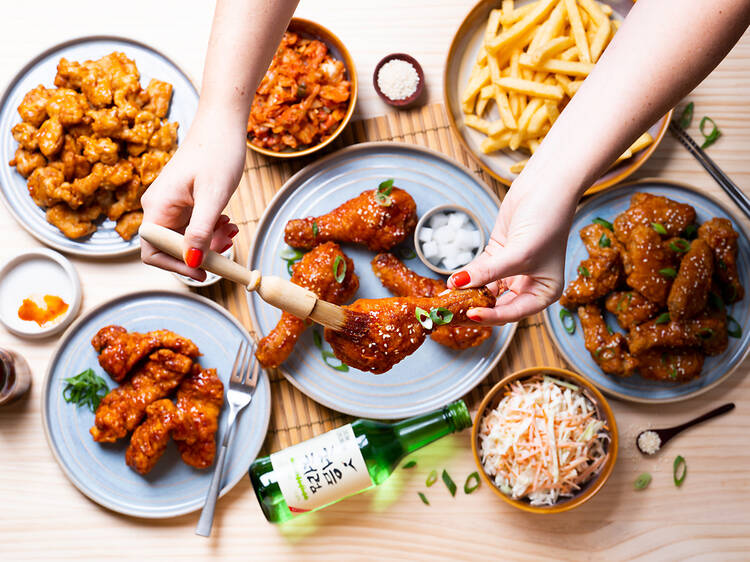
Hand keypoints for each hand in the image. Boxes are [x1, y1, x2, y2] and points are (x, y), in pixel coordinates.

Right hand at [140, 110, 244, 279]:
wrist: (222, 124)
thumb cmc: (217, 153)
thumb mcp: (213, 197)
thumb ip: (201, 231)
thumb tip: (193, 261)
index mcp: (157, 207)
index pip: (153, 252)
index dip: (177, 266)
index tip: (204, 272)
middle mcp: (158, 207)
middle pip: (172, 248)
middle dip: (200, 253)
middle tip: (228, 245)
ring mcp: (171, 205)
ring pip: (186, 239)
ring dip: (210, 242)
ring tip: (231, 230)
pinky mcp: (184, 202)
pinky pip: (194, 227)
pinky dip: (211, 230)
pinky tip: (228, 222)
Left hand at [447, 180, 576, 324]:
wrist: (547, 185)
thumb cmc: (546, 221)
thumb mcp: (518, 253)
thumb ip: (488, 273)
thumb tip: (458, 284)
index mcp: (544, 292)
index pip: (514, 312)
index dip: (492, 316)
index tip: (471, 315)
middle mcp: (529, 284)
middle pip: (498, 304)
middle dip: (476, 308)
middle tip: (453, 313)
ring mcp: (512, 269)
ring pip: (486, 289)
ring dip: (468, 294)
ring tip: (447, 300)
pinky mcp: (499, 254)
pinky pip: (480, 272)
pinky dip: (467, 276)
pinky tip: (452, 282)